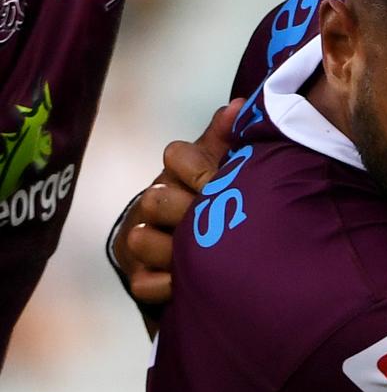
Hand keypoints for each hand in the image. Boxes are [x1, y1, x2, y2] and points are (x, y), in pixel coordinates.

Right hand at [112, 99, 241, 305]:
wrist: (217, 265)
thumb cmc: (223, 208)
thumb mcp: (230, 172)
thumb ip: (231, 141)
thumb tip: (240, 106)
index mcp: (180, 174)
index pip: (177, 155)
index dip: (198, 168)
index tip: (218, 182)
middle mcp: (156, 204)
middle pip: (154, 199)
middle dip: (186, 212)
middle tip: (213, 223)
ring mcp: (144, 242)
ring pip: (143, 239)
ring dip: (174, 250)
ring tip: (203, 258)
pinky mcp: (142, 279)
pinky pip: (143, 283)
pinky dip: (166, 286)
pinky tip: (187, 285)